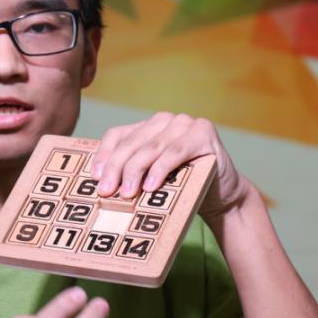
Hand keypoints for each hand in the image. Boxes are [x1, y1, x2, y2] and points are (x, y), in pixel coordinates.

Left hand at [92, 112, 252, 219]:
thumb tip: (100, 185)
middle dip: (117, 168)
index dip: (104, 155)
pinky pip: (176, 152)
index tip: (95, 178)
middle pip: (132, 142)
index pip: (118, 135)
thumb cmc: (183, 188)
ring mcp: (186, 123)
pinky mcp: (204, 132)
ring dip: (136, 171)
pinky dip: (161, 169)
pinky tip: (151, 186)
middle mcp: (165, 121)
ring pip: (152, 147)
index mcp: (149, 127)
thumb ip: (133, 172)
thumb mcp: (153, 178)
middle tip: (107, 191)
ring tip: (127, 193)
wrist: (222, 196)